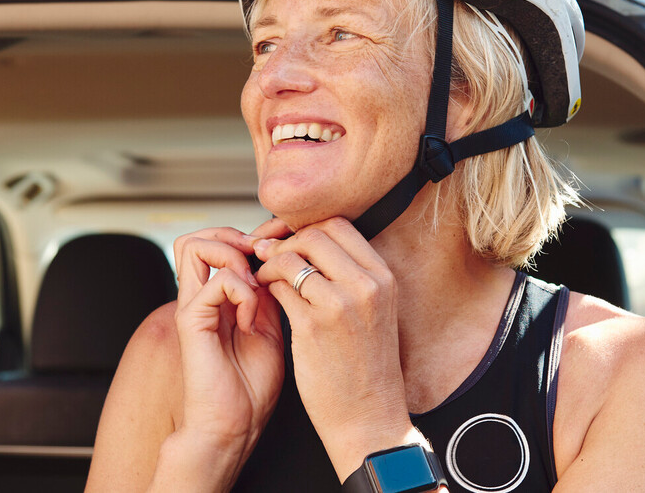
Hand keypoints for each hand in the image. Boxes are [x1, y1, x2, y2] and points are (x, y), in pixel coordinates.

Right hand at [168, 220, 290, 483]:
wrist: (234, 426)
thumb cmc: (251, 387)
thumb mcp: (270, 328)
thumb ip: (268, 295)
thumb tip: (279, 263)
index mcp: (218, 298)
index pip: (218, 243)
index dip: (250, 236)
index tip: (280, 247)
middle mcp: (200, 297)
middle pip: (198, 236)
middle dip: (235, 236)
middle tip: (263, 258)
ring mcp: (192, 308)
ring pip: (194, 246)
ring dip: (233, 256)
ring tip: (255, 285)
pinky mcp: (191, 323)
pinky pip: (213, 282)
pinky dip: (241, 292)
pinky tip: (251, 318)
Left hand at [252, 217, 418, 478]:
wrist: (369, 417)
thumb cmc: (367, 368)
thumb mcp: (374, 313)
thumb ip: (352, 278)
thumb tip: (312, 246)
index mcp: (384, 278)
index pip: (340, 226)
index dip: (307, 229)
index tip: (290, 242)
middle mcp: (366, 286)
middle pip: (315, 234)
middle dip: (285, 241)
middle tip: (267, 255)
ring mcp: (340, 305)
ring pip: (292, 258)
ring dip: (270, 263)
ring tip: (262, 277)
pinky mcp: (313, 327)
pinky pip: (278, 288)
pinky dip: (264, 285)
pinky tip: (260, 297)